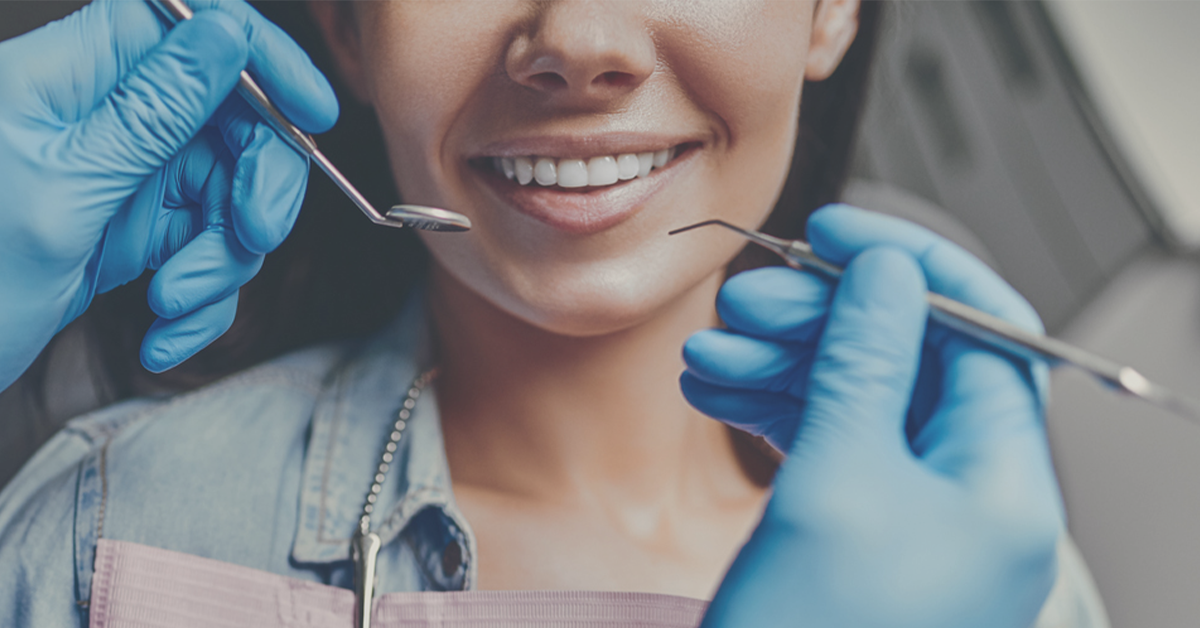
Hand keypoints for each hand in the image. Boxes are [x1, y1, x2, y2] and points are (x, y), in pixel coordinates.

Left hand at [0, 0, 336, 389]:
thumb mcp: (63, 191)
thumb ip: (152, 110)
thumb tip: (226, 35)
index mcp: (75, 77)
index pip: (192, 25)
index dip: (263, 58)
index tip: (312, 115)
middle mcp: (109, 118)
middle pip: (234, 119)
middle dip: (258, 185)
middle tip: (252, 235)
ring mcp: (128, 176)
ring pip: (230, 195)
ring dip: (221, 261)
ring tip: (173, 304)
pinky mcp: (138, 231)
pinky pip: (207, 251)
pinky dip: (202, 300)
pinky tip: (163, 333)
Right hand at [683, 205, 1062, 627]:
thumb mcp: (838, 484)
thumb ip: (865, 365)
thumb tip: (887, 274)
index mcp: (998, 487)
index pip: (982, 334)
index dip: (911, 269)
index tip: (839, 233)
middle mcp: (966, 499)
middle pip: (908, 362)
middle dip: (823, 321)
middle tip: (748, 301)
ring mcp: (909, 519)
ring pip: (854, 400)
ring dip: (781, 364)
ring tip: (708, 354)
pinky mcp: (856, 535)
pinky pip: (822, 444)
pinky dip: (769, 409)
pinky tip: (713, 392)